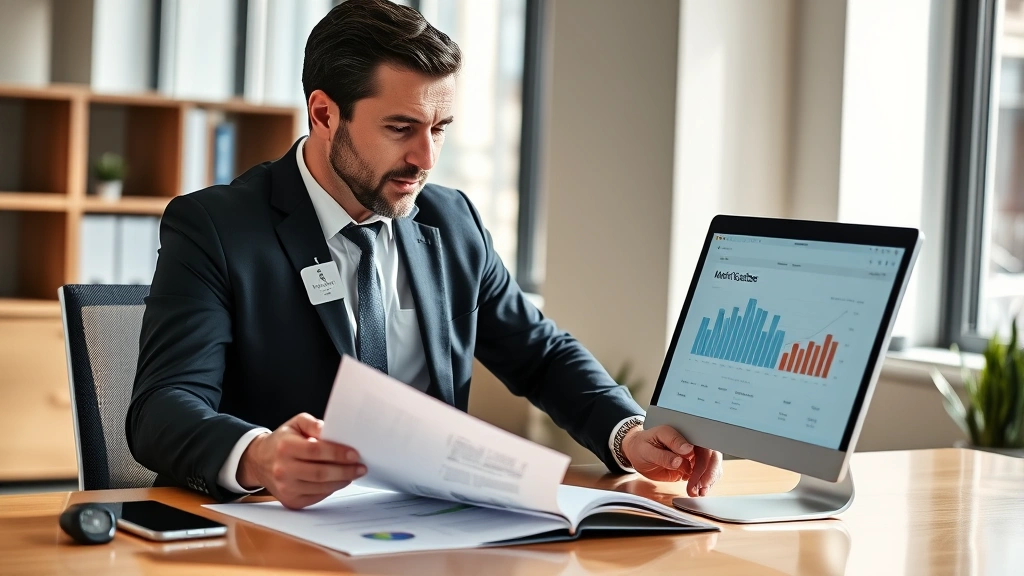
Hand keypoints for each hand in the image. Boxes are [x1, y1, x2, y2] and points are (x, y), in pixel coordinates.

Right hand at [237, 413, 365, 508]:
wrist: (259, 462)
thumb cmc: (282, 441)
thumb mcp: (295, 424)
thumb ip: (313, 424)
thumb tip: (330, 430)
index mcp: (285, 447)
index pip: (316, 451)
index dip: (338, 453)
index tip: (354, 454)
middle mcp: (283, 469)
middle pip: (321, 473)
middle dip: (345, 471)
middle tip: (361, 467)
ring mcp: (286, 488)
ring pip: (321, 487)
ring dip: (342, 481)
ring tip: (353, 474)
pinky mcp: (290, 501)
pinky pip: (317, 496)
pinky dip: (331, 489)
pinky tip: (339, 481)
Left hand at [620, 425, 721, 496]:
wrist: (637, 453)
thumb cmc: (641, 446)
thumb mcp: (647, 449)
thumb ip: (664, 453)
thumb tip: (683, 455)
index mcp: (682, 433)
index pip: (702, 444)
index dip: (704, 460)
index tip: (696, 474)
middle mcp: (691, 442)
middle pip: (711, 456)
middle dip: (708, 473)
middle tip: (700, 487)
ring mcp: (692, 455)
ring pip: (710, 466)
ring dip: (707, 480)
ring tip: (697, 492)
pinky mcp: (691, 466)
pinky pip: (704, 474)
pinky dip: (704, 484)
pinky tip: (697, 491)